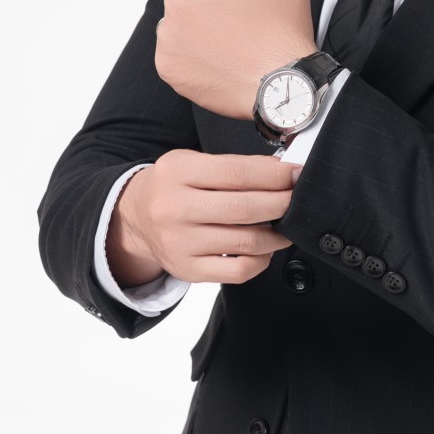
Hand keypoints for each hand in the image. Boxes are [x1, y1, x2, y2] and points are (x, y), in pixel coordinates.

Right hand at [107, 149, 303, 288]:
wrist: (136, 219)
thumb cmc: (172, 188)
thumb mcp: (192, 162)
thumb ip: (233, 166)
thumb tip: (279, 172)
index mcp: (177, 172)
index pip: (236, 173)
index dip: (274, 176)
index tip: (295, 175)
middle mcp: (175, 208)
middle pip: (244, 209)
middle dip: (282, 203)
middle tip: (297, 199)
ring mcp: (181, 243)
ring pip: (247, 242)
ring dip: (277, 234)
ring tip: (285, 225)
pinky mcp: (189, 270)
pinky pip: (239, 271)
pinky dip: (261, 260)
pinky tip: (264, 249)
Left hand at [154, 0, 317, 119]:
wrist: (282, 84)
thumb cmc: (285, 31)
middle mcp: (179, 1)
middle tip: (230, 21)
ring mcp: (170, 35)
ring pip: (174, 21)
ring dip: (192, 27)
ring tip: (224, 43)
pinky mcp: (167, 65)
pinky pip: (172, 52)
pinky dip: (189, 56)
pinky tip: (216, 61)